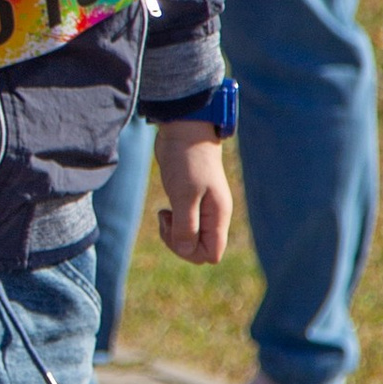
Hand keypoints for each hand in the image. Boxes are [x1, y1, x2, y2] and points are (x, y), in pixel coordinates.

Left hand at [154, 123, 232, 266]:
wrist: (184, 130)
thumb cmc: (186, 160)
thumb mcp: (184, 195)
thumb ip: (186, 226)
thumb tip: (185, 251)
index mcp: (218, 215)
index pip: (212, 254)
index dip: (191, 252)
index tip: (176, 229)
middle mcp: (214, 215)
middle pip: (201, 250)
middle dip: (180, 244)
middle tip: (166, 220)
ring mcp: (203, 208)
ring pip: (191, 238)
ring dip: (174, 234)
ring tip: (164, 215)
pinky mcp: (191, 201)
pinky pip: (185, 225)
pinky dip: (173, 224)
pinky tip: (165, 211)